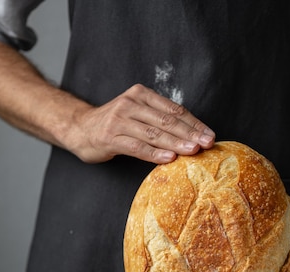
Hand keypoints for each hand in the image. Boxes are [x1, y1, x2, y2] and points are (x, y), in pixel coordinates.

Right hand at [66, 84, 214, 163]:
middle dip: (190, 133)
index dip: (194, 123)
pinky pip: (137, 146)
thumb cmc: (114, 125)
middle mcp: (131, 103)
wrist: (79, 128)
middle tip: (207, 143)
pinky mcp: (111, 137)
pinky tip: (169, 158)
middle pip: (166, 120)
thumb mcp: (137, 113)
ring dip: (176, 143)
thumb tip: (191, 134)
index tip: (209, 135)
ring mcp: (119, 120)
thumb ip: (158, 119)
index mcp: (141, 94)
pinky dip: (155, 153)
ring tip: (193, 150)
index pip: (174, 109)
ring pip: (154, 133)